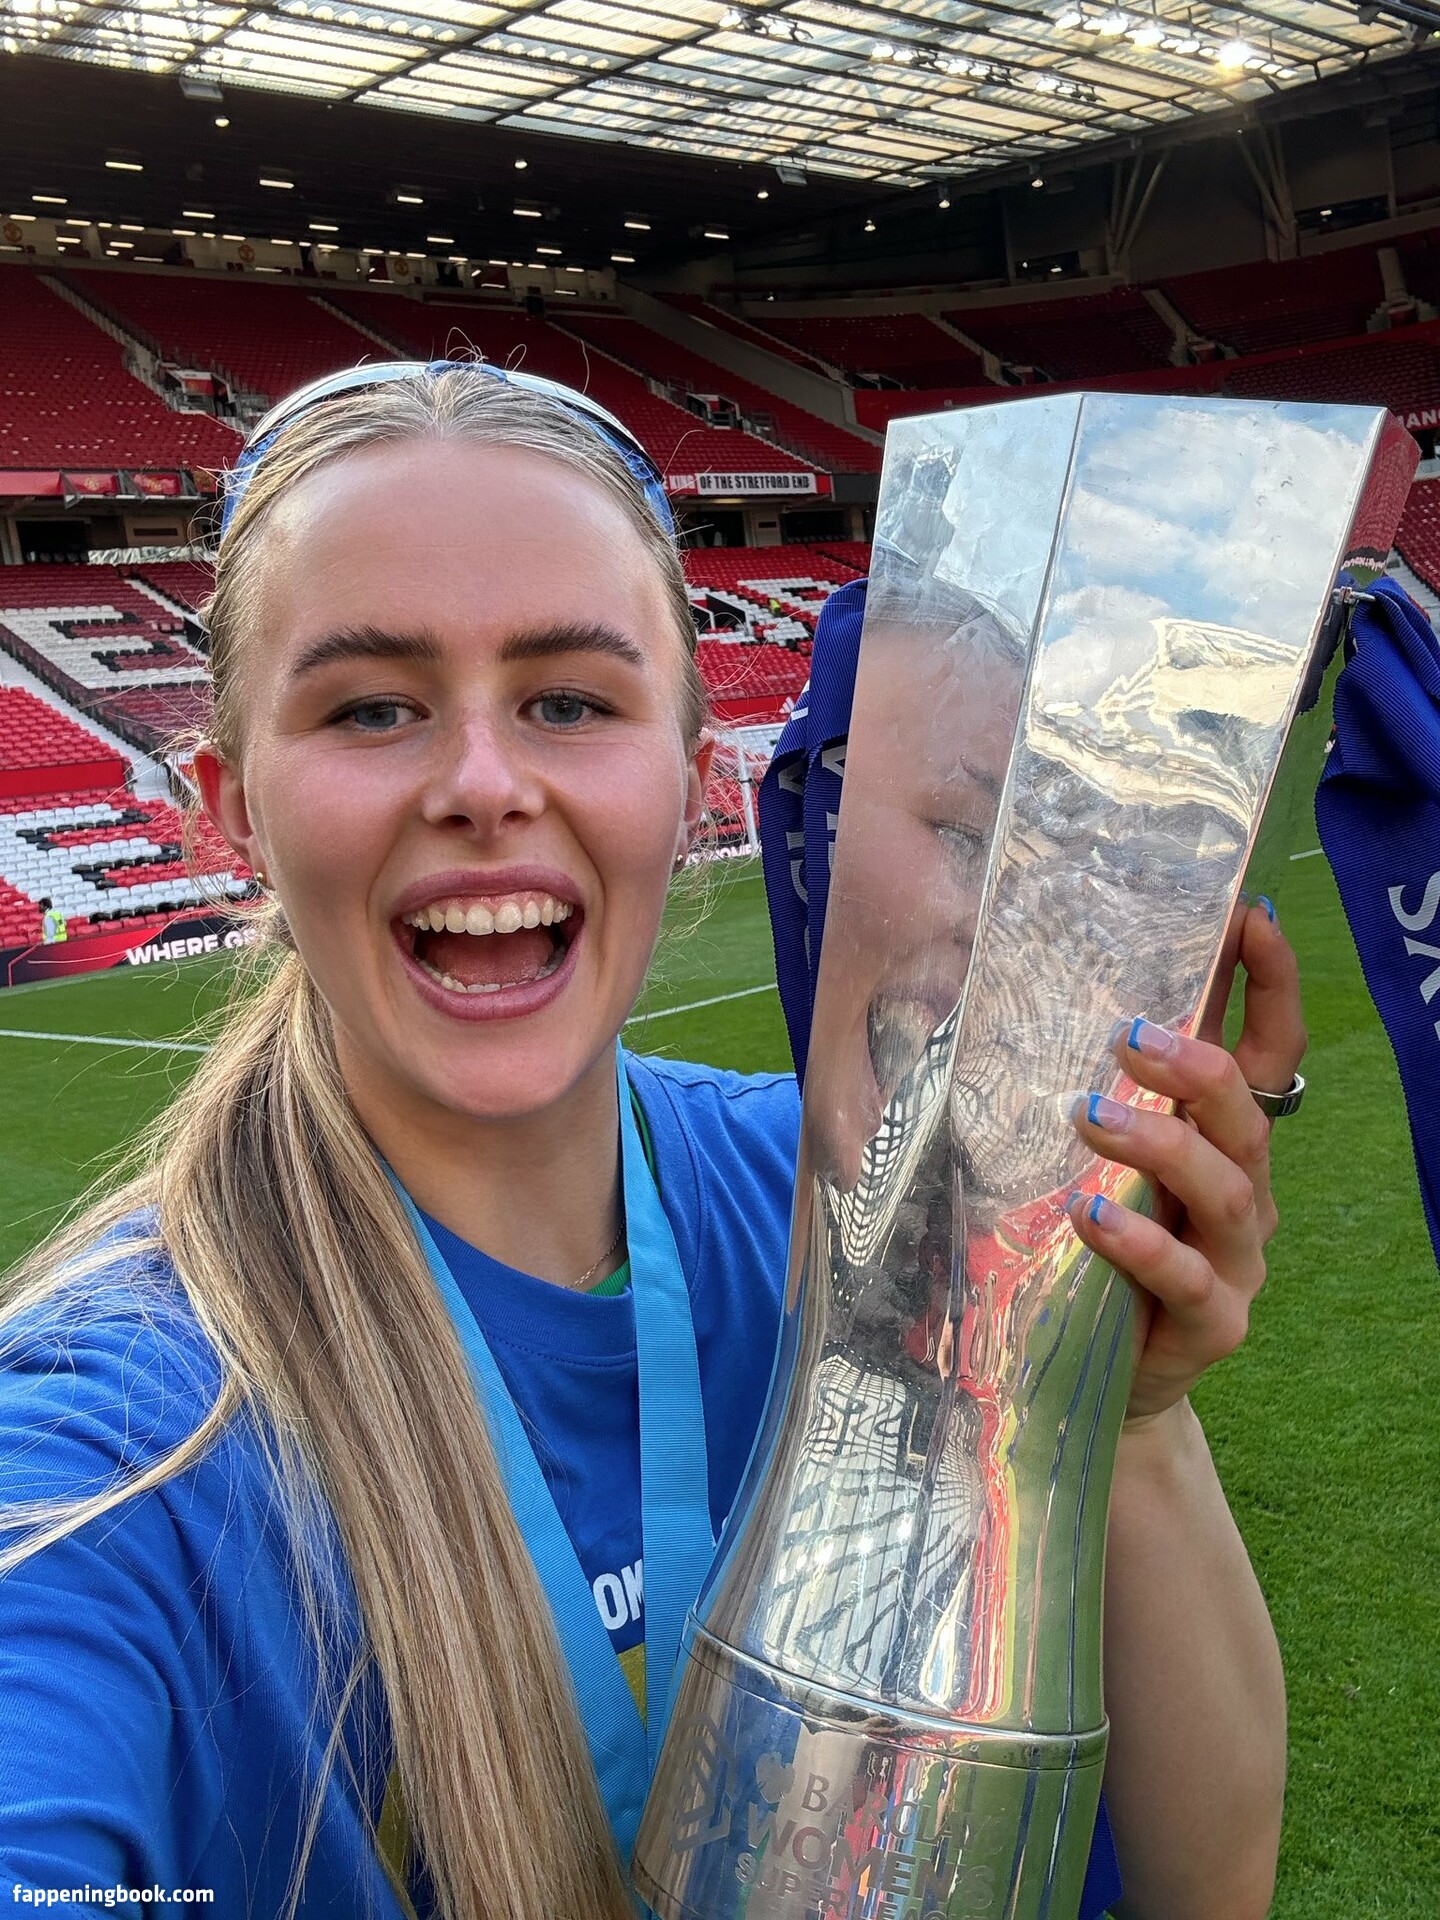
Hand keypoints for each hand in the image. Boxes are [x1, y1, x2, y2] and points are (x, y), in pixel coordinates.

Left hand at [1066, 900, 1305, 1424]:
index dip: (1270, 984)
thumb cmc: (1097, 1248)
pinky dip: (1140, 1243)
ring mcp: (1235, 1262)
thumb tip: (1041, 988)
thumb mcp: (1100, 1161)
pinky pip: (1187, 1278)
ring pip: (1225, 1190)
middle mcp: (1244, 1192)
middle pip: (1248, 1117)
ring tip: (1090, 1114)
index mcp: (1223, 1141)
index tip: (1247, 916)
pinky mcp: (1212, 1325)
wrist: (1102, 1375)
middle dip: (1200, 1068)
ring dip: (1162, 1144)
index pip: (1267, 1050)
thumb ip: (1098, 1093)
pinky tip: (1092, 1215)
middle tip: (1130, 1034)